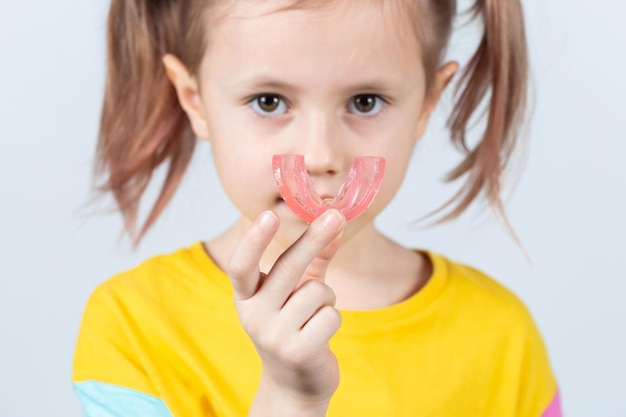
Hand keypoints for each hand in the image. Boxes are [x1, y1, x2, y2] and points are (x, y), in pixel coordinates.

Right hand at [228, 209, 345, 415]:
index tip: (270, 215)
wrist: (294, 383)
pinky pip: (330, 316)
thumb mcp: (298, 289)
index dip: (254, 240)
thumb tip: (337, 223)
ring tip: (315, 315)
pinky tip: (320, 333)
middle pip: (286, 269)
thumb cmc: (295, 324)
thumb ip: (316, 257)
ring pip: (317, 292)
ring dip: (326, 298)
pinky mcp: (298, 353)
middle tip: (335, 215)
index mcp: (247, 296)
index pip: (241, 265)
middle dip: (313, 239)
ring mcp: (274, 337)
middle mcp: (253, 316)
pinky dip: (333, 318)